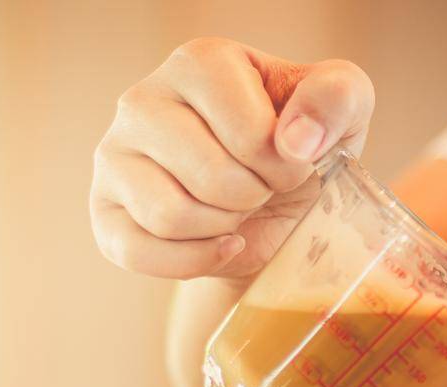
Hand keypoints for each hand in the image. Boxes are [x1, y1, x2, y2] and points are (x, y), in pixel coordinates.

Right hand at [90, 39, 374, 279]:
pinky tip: (222, 245)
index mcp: (200, 63)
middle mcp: (143, 100)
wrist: (275, 207)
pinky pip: (139, 252)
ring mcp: (115, 155)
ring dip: (224, 229)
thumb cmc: (303, 147)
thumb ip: (336, 99)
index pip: (248, 133)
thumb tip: (296, 141)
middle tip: (264, 190)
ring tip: (238, 211)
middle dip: (254, 199)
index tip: (293, 163)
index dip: (284, 166)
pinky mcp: (104, 210)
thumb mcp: (342, 110)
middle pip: (209, 177)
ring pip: (171, 215)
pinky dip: (195, 262)